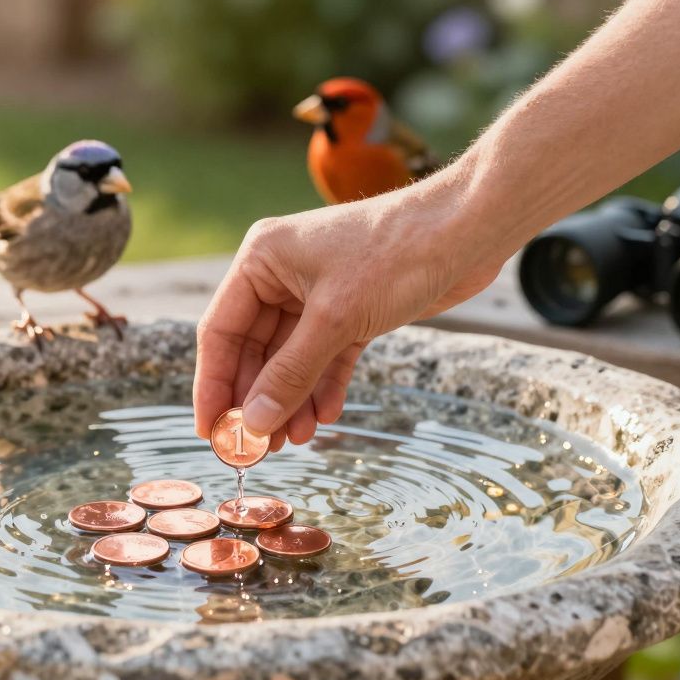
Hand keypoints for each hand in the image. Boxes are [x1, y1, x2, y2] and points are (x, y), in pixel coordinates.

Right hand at [193, 167, 506, 448]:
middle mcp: (282, 274)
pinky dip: (324, 386)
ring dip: (290, 400)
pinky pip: (325, 357)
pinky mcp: (352, 309)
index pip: (220, 332)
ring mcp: (317, 293)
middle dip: (257, 399)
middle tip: (255, 449)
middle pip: (254, 350)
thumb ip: (291, 374)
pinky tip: (324, 417)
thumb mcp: (336, 319)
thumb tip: (253, 424)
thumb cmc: (397, 254)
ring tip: (294, 441)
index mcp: (262, 260)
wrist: (468, 230)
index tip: (211, 434)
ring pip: (291, 358)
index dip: (213, 386)